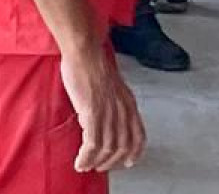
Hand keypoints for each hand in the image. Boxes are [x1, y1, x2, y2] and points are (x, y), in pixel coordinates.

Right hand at [59, 42, 144, 172]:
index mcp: (129, 104)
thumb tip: (103, 113)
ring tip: (86, 166)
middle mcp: (123, 112)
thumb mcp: (111, 84)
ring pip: (107, 149)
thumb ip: (112, 101)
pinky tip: (80, 161)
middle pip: (122, 148)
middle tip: (100, 167)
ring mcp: (109, 114)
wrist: (84, 52)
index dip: (134, 153)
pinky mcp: (93, 114)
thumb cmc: (92, 62)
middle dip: (111, 162)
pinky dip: (86, 157)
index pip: (138, 137)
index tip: (127, 162)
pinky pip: (92, 144)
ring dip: (96, 162)